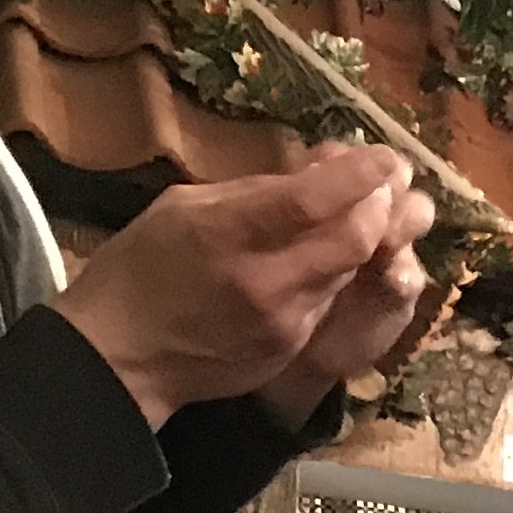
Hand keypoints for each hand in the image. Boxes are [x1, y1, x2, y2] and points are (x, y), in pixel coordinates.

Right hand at [51, 145, 425, 428]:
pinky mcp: (293, 346)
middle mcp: (265, 279)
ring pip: (347, 270)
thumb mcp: (183, 208)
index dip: (357, 177)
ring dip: (366, 237)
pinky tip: (333, 250)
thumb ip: (252, 192)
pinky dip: (338, 269)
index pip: (310, 201)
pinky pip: (329, 299)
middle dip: (379, 206)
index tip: (384, 156)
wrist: (123, 355)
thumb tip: (312, 172)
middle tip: (389, 181)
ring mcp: (285, 319)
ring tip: (372, 207)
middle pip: (352, 240)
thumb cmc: (141, 267)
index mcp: (226, 233)